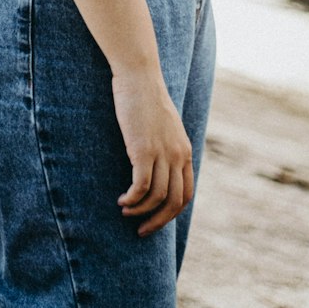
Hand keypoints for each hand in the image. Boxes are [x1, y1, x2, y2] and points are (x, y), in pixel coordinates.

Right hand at [111, 67, 193, 236]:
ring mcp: (162, 153)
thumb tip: (157, 165)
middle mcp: (178, 155)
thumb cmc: (146, 99)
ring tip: (125, 211)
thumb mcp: (164, 126)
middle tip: (141, 231)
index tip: (154, 219)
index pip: (187, 193)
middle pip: (175, 202)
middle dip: (158, 222)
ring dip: (140, 211)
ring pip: (158, 198)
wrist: (139, 76)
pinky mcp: (143, 150)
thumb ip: (165, 145)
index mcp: (185, 151)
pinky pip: (141, 187)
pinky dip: (132, 199)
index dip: (171, 213)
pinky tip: (121, 200)